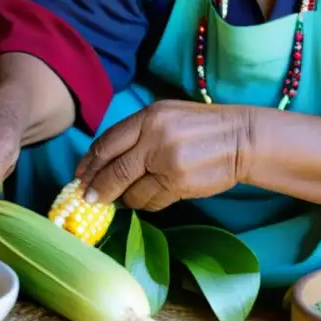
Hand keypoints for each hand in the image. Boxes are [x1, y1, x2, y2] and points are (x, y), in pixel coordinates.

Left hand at [75, 100, 253, 210]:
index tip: (79, 177)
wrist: (241, 139)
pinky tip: (149, 197)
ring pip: (131, 192)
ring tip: (128, 196)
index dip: (89, 164)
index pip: (107, 143)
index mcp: (148, 116)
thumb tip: (102, 163)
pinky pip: (151, 202)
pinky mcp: (179, 184)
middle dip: (97, 188)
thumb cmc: (200, 127)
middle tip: (89, 199)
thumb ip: (136, 135)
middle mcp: (154, 137)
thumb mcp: (165, 116)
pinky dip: (146, 203)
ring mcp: (166, 162)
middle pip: (113, 170)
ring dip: (125, 199)